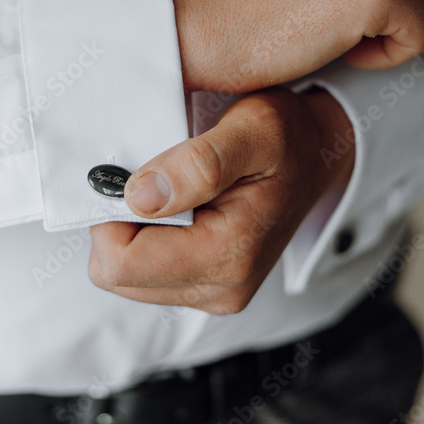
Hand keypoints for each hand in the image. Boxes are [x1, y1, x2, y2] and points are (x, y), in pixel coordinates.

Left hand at [87, 88, 353, 313]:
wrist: (316, 155)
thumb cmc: (288, 137)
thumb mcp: (254, 129)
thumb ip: (199, 164)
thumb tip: (139, 196)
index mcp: (229, 257)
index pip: (121, 262)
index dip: (107, 213)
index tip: (127, 171)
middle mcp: (221, 289)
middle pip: (116, 273)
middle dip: (115, 222)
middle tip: (145, 177)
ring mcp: (213, 293)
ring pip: (124, 275)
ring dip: (129, 230)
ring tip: (165, 189)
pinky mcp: (205, 288)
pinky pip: (142, 273)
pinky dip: (143, 237)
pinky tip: (172, 206)